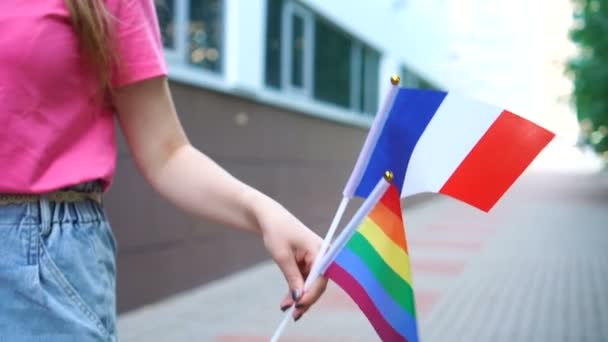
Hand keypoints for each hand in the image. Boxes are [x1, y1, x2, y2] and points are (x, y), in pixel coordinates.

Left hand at [255, 197, 327, 321]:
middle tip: (293, 314)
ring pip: (311, 285)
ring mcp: (316, 259)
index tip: (298, 305)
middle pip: (318, 283)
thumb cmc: (277, 231)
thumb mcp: (282, 255)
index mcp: (320, 249)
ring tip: (286, 310)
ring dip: (299, 298)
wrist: (270, 218)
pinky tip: (287, 302)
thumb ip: (292, 277)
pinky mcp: (308, 263)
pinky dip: (296, 291)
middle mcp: (322, 255)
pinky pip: (305, 281)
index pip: (321, 277)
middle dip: (306, 299)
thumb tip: (298, 298)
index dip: (310, 293)